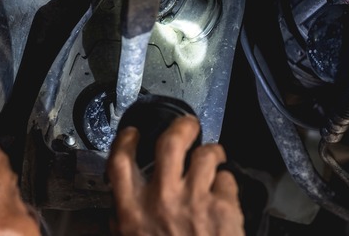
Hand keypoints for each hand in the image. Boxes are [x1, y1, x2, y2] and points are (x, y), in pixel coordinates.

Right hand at [107, 115, 245, 234]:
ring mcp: (195, 201)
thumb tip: (121, 207)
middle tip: (189, 126)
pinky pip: (228, 180)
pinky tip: (223, 195)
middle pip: (170, 142)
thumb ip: (125, 221)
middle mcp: (162, 200)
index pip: (120, 161)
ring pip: (207, 154)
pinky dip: (227, 184)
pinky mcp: (225, 209)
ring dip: (212, 153)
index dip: (126, 140)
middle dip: (183, 126)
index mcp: (133, 211)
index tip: (134, 134)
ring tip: (214, 159)